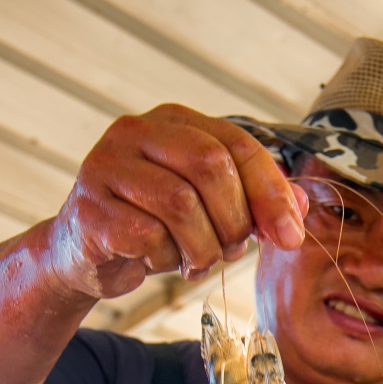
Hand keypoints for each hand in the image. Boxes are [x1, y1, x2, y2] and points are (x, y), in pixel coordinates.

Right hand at [47, 104, 308, 299]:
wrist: (83, 256)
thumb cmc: (151, 226)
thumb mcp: (208, 211)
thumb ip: (251, 202)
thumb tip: (299, 209)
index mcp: (172, 122)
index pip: (236, 145)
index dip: (271, 192)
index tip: (290, 236)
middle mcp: (135, 132)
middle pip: (210, 166)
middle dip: (234, 220)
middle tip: (230, 250)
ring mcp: (106, 167)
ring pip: (180, 204)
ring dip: (202, 247)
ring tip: (195, 261)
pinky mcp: (89, 210)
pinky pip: (146, 236)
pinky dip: (165, 259)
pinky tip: (160, 262)